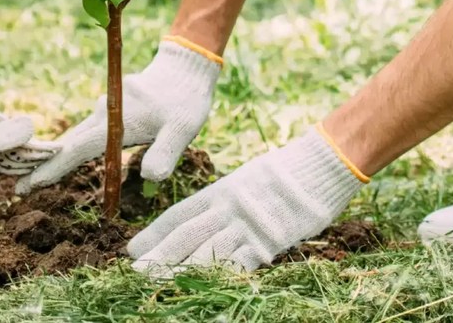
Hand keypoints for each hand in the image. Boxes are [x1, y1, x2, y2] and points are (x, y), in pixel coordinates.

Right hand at [13, 38, 221, 193]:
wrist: (184, 67)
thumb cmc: (185, 101)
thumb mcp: (182, 130)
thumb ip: (166, 153)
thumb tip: (149, 179)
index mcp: (115, 121)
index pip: (77, 149)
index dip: (52, 168)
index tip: (28, 184)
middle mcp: (102, 114)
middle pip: (67, 144)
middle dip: (42, 166)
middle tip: (17, 189)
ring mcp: (102, 110)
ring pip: (74, 138)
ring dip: (54, 158)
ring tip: (31, 179)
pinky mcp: (107, 111)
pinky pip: (84, 133)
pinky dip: (70, 149)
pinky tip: (61, 160)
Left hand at [128, 128, 364, 276]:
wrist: (319, 165)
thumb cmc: (286, 172)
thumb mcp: (247, 179)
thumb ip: (226, 201)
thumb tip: (206, 217)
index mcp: (220, 191)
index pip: (178, 215)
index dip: (154, 233)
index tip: (132, 249)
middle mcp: (228, 208)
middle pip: (186, 235)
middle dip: (159, 256)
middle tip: (135, 274)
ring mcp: (248, 225)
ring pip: (207, 252)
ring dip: (182, 271)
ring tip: (160, 286)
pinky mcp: (270, 241)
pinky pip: (241, 263)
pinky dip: (222, 276)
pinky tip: (204, 288)